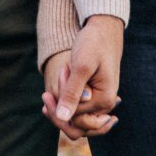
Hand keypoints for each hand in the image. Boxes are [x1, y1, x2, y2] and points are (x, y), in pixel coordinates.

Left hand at [41, 14, 122, 140]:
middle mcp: (105, 106)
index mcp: (104, 100)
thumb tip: (62, 117)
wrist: (103, 31)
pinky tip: (52, 97)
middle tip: (50, 88)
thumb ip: (72, 93)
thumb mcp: (80, 66)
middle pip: (76, 124)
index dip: (61, 101)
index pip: (75, 118)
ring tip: (52, 88)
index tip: (60, 73)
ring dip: (61, 105)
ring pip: (76, 120)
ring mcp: (99, 103)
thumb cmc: (92, 44)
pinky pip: (78, 111)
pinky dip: (65, 103)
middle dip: (59, 106)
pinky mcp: (94, 97)